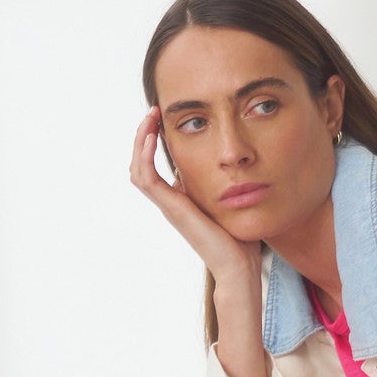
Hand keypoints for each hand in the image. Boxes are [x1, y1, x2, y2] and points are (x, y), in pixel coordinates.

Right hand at [129, 106, 262, 292]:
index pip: (155, 166)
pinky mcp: (171, 208)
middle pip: (140, 164)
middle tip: (153, 111)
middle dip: (144, 135)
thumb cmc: (238, 239)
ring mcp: (167, 205)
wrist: (237, 265)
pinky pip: (147, 178)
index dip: (154, 141)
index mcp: (179, 198)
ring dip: (141, 141)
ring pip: (138, 168)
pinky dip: (145, 156)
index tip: (164, 117)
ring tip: (150, 117)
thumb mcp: (228, 201)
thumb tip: (228, 165)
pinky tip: (153, 136)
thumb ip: (221, 184)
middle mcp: (169, 201)